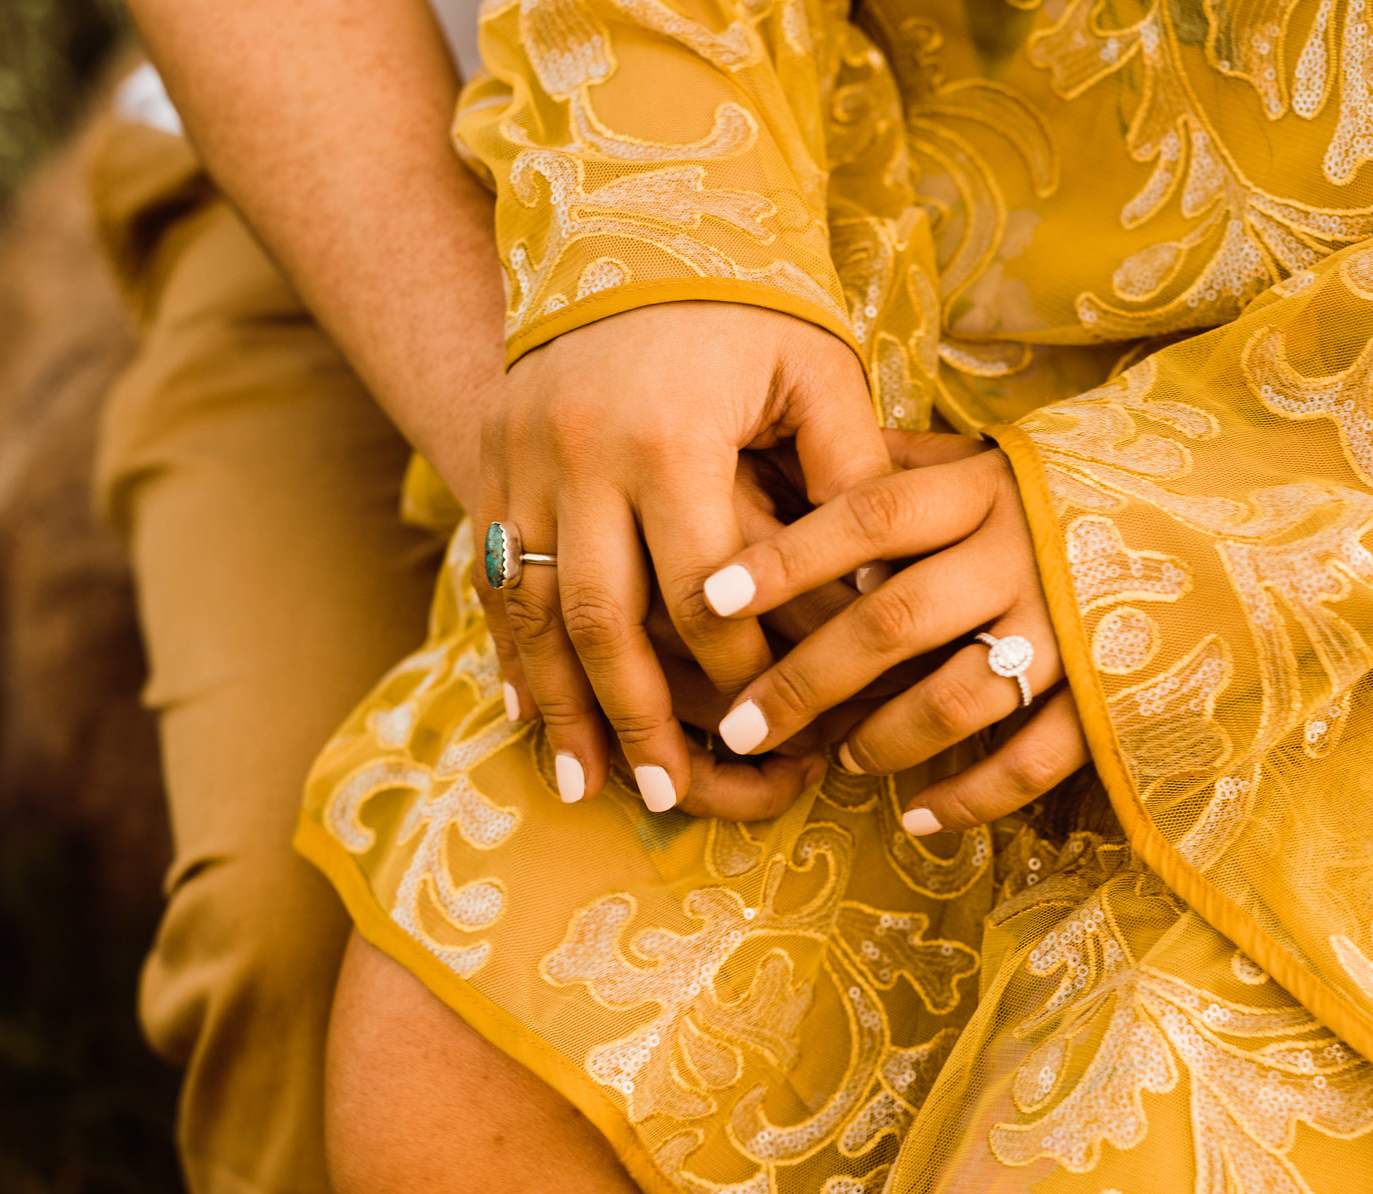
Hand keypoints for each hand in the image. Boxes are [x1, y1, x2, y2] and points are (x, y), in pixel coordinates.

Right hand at [470, 301, 886, 819]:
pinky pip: (492, 573)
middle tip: (667, 796)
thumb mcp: (819, 370)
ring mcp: (520, 458)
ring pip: (530, 608)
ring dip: (555, 704)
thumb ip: (852, 472)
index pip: (701, 593)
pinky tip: (525, 712)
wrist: (627, 218)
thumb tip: (883, 589)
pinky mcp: (489, 455)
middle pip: (600, 620)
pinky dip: (508, 649)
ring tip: (582, 781)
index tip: (765, 733)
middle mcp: (580, 457)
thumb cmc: (747, 303)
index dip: (735, 672)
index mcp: (670, 440)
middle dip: (634, 718)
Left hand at [700, 436, 1092, 832]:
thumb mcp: (984, 459)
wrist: (1212, 519)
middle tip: (741, 725)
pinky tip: (917, 818)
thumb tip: (785, 466)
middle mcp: (1023, 554)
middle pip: (894, 618)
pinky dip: (970, 798)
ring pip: (958, 697)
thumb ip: (898, 467)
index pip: (868, 515)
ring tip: (838, 759)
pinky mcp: (1111, 694)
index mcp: (984, 487)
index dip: (787, 555)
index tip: (711, 596)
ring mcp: (1071, 628)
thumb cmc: (1061, 494)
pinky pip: (1034, 761)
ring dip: (883, 739)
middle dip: (806, 679)